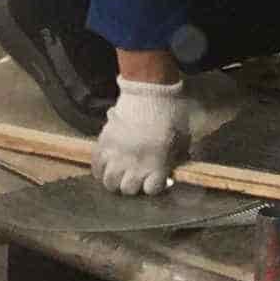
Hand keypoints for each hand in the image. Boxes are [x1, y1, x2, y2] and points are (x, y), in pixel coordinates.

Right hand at [94, 75, 193, 196]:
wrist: (151, 91)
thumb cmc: (171, 113)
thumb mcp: (183, 138)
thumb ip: (177, 158)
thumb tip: (173, 171)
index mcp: (157, 163)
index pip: (151, 189)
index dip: (153, 186)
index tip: (154, 180)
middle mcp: (136, 163)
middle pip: (127, 189)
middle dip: (132, 185)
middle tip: (135, 177)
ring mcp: (117, 154)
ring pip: (109, 182)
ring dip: (115, 180)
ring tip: (119, 174)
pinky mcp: (105, 143)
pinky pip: (96, 165)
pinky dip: (99, 169)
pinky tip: (106, 166)